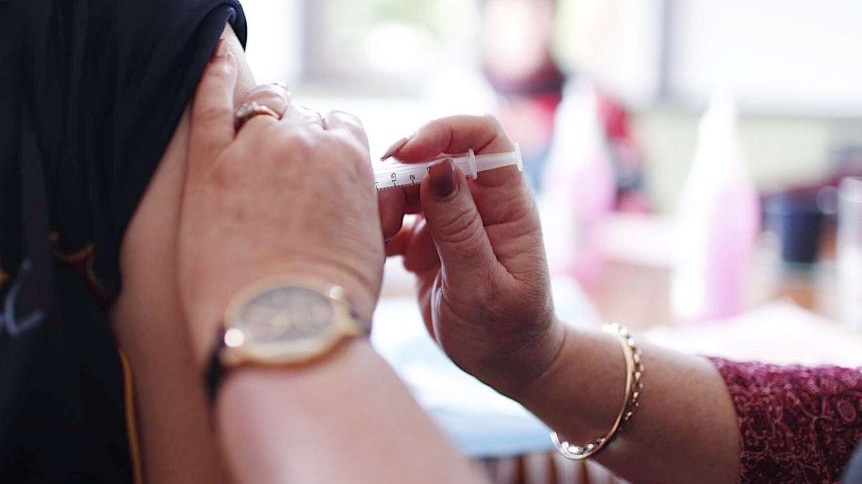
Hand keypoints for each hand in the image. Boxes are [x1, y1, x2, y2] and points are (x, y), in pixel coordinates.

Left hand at [178, 46, 383, 361]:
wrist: (286, 331)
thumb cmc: (331, 302)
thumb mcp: (370, 248)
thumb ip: (364, 207)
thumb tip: (365, 200)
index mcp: (351, 158)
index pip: (340, 127)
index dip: (327, 147)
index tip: (316, 170)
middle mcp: (306, 141)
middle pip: (299, 117)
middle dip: (294, 140)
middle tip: (282, 180)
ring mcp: (255, 147)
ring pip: (260, 109)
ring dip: (261, 122)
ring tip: (252, 149)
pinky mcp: (210, 165)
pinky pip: (210, 101)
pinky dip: (213, 77)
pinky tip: (213, 58)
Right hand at [380, 115, 563, 396]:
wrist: (506, 364)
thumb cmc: (506, 330)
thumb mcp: (481, 285)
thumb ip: (459, 228)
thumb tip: (438, 167)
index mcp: (507, 204)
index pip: (483, 137)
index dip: (443, 131)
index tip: (405, 154)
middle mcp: (480, 203)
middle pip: (433, 158)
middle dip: (401, 179)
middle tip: (384, 219)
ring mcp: (454, 220)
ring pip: (409, 187)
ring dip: (388, 208)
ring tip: (386, 245)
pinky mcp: (430, 240)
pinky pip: (399, 217)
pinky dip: (386, 231)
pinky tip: (390, 259)